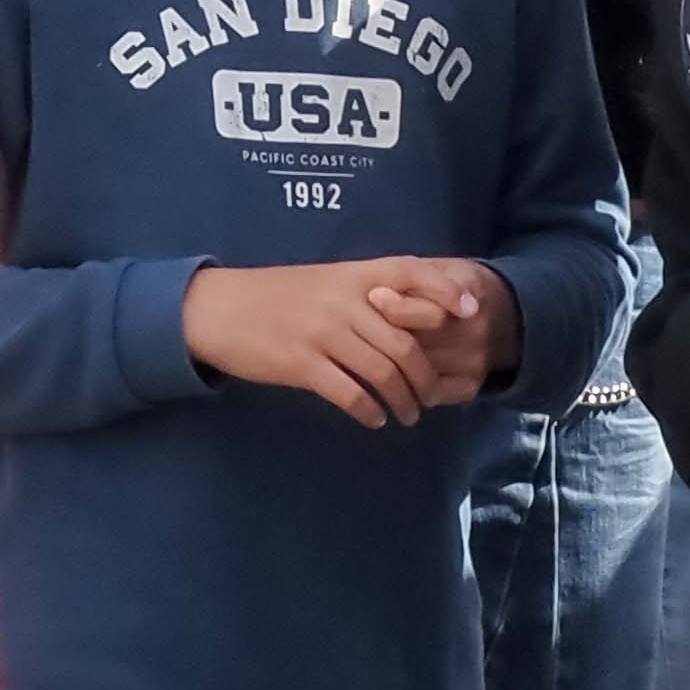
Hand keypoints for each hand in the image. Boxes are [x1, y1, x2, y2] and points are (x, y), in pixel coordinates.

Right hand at [184, 257, 499, 428]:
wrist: (218, 309)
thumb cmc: (275, 296)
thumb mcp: (322, 283)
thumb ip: (362, 295)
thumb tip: (412, 322)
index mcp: (349, 274)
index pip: (408, 271)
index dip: (444, 290)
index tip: (471, 312)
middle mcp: (341, 299)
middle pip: (405, 342)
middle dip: (426, 378)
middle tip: (430, 399)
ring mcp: (322, 332)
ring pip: (384, 372)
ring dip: (404, 402)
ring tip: (407, 416)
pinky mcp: (302, 363)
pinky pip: (352, 395)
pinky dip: (370, 412)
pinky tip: (374, 419)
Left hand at [367, 260, 516, 408]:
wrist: (504, 314)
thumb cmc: (457, 283)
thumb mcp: (441, 267)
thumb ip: (413, 278)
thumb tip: (374, 294)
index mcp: (470, 295)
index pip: (431, 311)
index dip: (399, 307)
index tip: (372, 297)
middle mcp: (476, 333)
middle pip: (422, 345)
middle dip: (387, 338)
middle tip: (362, 330)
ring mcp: (475, 363)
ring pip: (422, 374)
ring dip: (393, 366)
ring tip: (370, 350)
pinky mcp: (471, 386)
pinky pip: (432, 394)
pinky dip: (409, 386)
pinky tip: (394, 372)